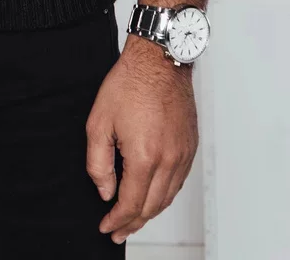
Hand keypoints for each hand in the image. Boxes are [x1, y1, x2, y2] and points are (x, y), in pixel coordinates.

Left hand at [85, 35, 197, 244]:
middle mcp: (169, 160)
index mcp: (145, 156)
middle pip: (152, 207)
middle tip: (118, 231)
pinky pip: (178, 181)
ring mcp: (183, 154)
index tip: (107, 227)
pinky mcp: (191, 146)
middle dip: (133, 223)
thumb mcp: (99, 121)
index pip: (132, 204)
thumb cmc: (129, 83)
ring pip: (168, 197)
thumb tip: (105, 191)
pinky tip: (153, 194)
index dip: (117, 220)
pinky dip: (165, 194)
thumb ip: (98, 162)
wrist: (159, 59)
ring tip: (133, 219)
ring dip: (150, 212)